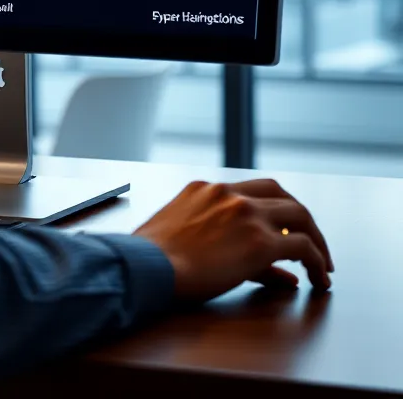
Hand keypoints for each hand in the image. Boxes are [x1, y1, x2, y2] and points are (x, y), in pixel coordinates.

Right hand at [134, 178, 332, 302]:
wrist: (146, 265)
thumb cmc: (153, 259)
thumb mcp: (184, 240)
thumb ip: (216, 243)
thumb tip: (255, 266)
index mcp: (203, 189)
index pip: (250, 190)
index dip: (272, 210)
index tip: (281, 230)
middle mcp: (227, 193)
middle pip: (280, 194)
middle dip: (301, 220)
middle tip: (311, 243)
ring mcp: (245, 213)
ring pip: (299, 215)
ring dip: (316, 239)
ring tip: (322, 264)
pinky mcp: (260, 241)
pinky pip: (303, 247)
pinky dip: (317, 262)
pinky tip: (320, 279)